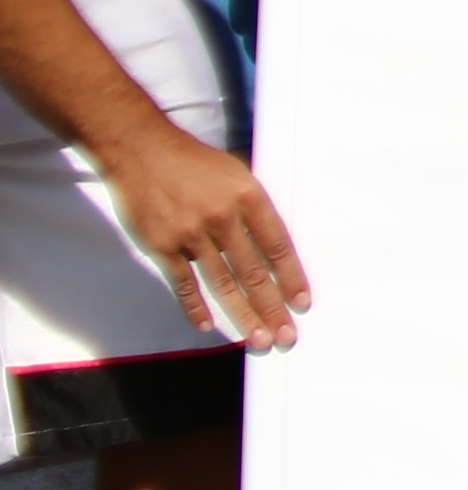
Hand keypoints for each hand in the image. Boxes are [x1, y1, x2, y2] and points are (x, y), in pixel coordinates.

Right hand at [104, 123, 307, 351]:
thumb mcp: (237, 173)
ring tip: (258, 338)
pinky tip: (208, 325)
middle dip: (272, 308)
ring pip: (223, 283)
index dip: (291, 277)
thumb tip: (274, 245)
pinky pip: (184, 283)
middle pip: (253, 272)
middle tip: (286, 336)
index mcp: (249, 196)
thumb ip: (255, 208)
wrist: (142, 151)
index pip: (278, 246)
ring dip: (242, 315)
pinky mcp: (163, 245)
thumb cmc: (195, 162)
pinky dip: (195, 306)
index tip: (302, 303)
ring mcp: (191, 234)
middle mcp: (223, 218)